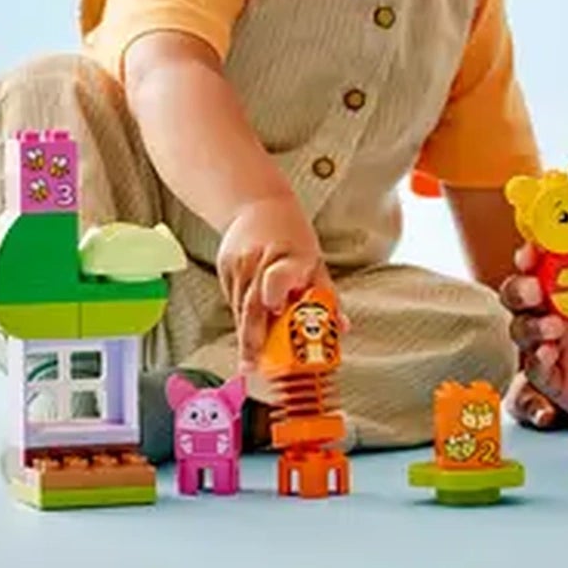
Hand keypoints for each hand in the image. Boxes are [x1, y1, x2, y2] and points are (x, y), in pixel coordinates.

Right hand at [217, 194, 326, 361]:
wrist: (257, 203)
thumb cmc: (292, 237)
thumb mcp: (315, 261)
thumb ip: (326, 296)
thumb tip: (342, 328)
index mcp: (291, 255)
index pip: (278, 275)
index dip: (275, 293)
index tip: (276, 311)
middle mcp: (261, 259)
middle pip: (252, 302)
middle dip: (252, 337)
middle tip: (253, 364)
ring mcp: (239, 262)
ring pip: (240, 306)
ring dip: (245, 334)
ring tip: (251, 360)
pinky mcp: (225, 266)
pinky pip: (232, 300)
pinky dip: (240, 319)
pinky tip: (247, 334)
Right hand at [498, 229, 567, 438]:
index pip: (550, 255)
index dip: (536, 248)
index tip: (535, 248)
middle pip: (522, 290)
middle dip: (519, 286)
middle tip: (534, 289)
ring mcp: (562, 344)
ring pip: (522, 327)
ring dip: (528, 324)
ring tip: (553, 327)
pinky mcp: (563, 380)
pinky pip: (536, 370)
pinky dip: (536, 361)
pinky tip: (550, 354)